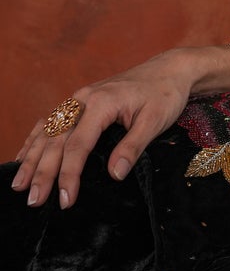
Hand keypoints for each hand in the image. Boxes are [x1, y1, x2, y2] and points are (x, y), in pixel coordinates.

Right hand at [10, 49, 202, 208]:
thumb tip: (114, 174)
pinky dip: (35, 141)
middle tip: (34, 200)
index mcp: (101, 103)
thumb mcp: (156, 121)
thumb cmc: (165, 94)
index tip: (65, 199)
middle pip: (56, 141)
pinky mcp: (78, 103)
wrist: (169, 70)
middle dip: (43, 173)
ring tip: (19, 185)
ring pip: (47, 132)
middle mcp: (82, 100)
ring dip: (31, 159)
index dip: (69, 174)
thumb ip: (133, 147)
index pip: (78, 146)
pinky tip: (23, 158)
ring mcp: (77, 100)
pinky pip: (49, 123)